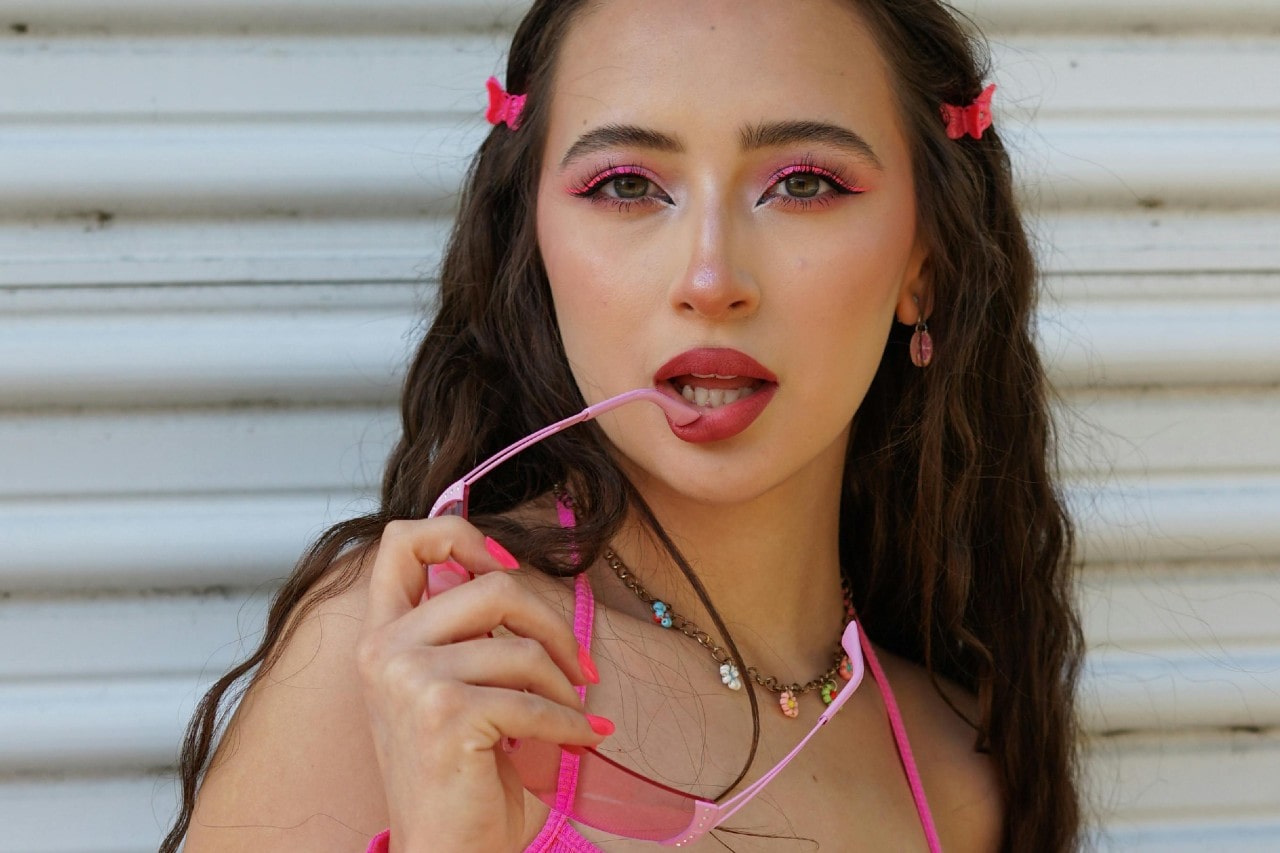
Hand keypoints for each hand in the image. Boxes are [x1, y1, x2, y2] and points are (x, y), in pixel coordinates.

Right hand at [356, 517, 605, 851]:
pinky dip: (571, 724)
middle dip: (554, 624)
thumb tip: (514, 569)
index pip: (402, 541)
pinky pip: (535, 701)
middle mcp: (385, 649)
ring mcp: (410, 680)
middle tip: (580, 667)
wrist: (444, 851)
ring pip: (522, 648)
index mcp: (381, 634)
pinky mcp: (445, 714)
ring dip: (565, 685)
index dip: (463, 535)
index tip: (508, 569)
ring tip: (575, 712)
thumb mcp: (445, 686)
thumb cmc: (457, 772)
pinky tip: (582, 740)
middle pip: (493, 586)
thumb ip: (461, 630)